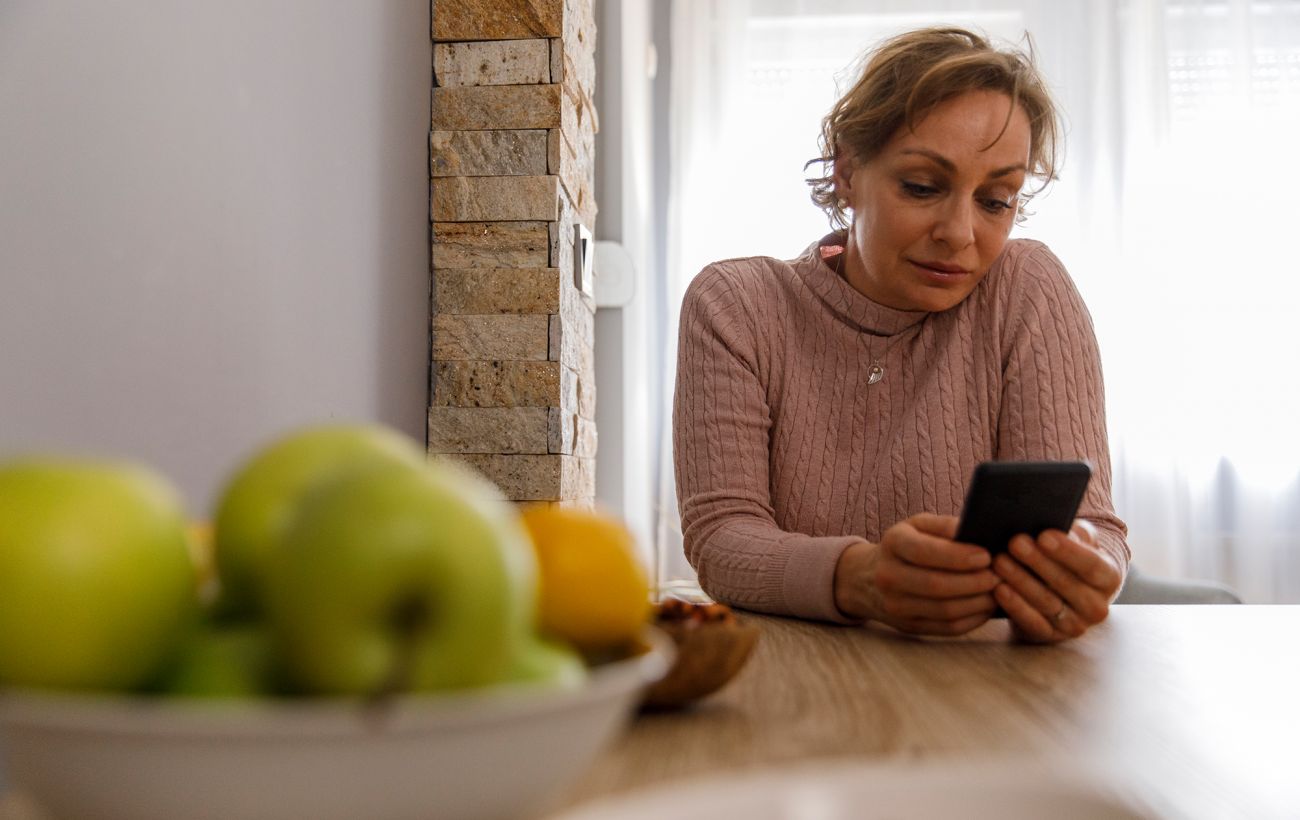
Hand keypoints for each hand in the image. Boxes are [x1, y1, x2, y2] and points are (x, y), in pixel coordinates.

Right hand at [834, 513, 1000, 635]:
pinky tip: (985, 607)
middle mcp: (888, 576)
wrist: (868, 578)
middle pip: (936, 585)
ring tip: (997, 592)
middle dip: (974, 582)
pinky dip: (973, 619)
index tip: (987, 555)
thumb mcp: (918, 525)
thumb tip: (976, 532)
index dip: (959, 556)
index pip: (925, 552)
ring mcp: (895, 605)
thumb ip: (945, 525)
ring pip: (944, 610)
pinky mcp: (908, 626)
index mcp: (893, 543)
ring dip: (978, 603)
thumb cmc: (905, 546)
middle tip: (999, 576)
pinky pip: (947, 628)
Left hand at [991, 521, 1122, 642]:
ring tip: (1000, 561)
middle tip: (1015, 542)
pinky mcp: (1050, 636)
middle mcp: (1096, 606)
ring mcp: (1074, 625)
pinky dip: (1015, 606)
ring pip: (1046, 602)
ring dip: (1021, 581)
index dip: (1067, 551)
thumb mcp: (1079, 540)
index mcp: (1108, 578)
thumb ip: (1075, 532)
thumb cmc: (1069, 555)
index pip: (1091, 564)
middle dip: (1037, 562)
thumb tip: (1056, 525)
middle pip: (1065, 583)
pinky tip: (999, 589)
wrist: (1064, 588)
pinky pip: (1032, 623)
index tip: (1044, 536)